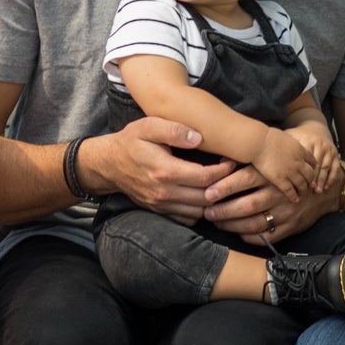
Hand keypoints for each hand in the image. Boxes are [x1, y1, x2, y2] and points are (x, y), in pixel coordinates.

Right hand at [89, 117, 228, 223]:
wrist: (108, 164)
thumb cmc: (131, 141)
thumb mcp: (148, 126)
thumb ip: (174, 129)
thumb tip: (198, 138)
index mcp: (164, 170)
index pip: (205, 177)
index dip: (224, 171)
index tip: (233, 160)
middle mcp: (164, 192)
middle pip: (206, 197)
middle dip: (225, 187)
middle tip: (235, 174)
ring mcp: (161, 205)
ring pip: (199, 211)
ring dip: (215, 201)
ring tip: (224, 185)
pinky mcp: (160, 211)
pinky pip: (188, 219)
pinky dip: (201, 210)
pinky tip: (207, 195)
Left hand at [203, 163, 339, 244]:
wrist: (326, 189)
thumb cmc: (292, 170)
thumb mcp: (277, 158)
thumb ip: (251, 158)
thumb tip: (221, 158)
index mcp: (274, 174)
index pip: (246, 179)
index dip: (225, 186)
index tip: (208, 192)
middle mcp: (280, 194)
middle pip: (248, 204)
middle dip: (224, 210)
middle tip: (207, 212)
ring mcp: (286, 213)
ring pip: (255, 223)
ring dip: (232, 225)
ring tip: (217, 223)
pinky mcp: (291, 227)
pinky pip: (267, 237)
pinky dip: (250, 237)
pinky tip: (237, 233)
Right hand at [251, 125, 318, 200]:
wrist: (258, 142)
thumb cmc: (267, 136)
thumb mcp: (285, 136)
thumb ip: (290, 142)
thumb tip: (288, 142)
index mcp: (300, 150)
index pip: (313, 161)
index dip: (313, 167)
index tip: (310, 171)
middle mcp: (298, 162)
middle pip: (310, 174)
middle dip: (310, 180)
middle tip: (309, 185)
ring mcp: (290, 172)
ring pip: (302, 184)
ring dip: (303, 190)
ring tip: (302, 194)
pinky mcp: (280, 180)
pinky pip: (290, 191)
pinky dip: (293, 196)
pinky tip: (294, 199)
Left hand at [289, 119, 341, 193]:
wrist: (315, 128)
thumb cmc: (300, 136)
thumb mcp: (291, 136)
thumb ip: (286, 145)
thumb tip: (275, 153)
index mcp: (309, 141)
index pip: (306, 159)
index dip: (303, 171)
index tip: (299, 182)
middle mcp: (320, 145)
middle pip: (317, 164)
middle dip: (314, 178)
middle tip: (309, 189)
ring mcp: (329, 150)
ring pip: (326, 167)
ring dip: (322, 180)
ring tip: (318, 191)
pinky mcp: (335, 154)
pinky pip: (335, 168)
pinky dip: (332, 178)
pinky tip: (327, 186)